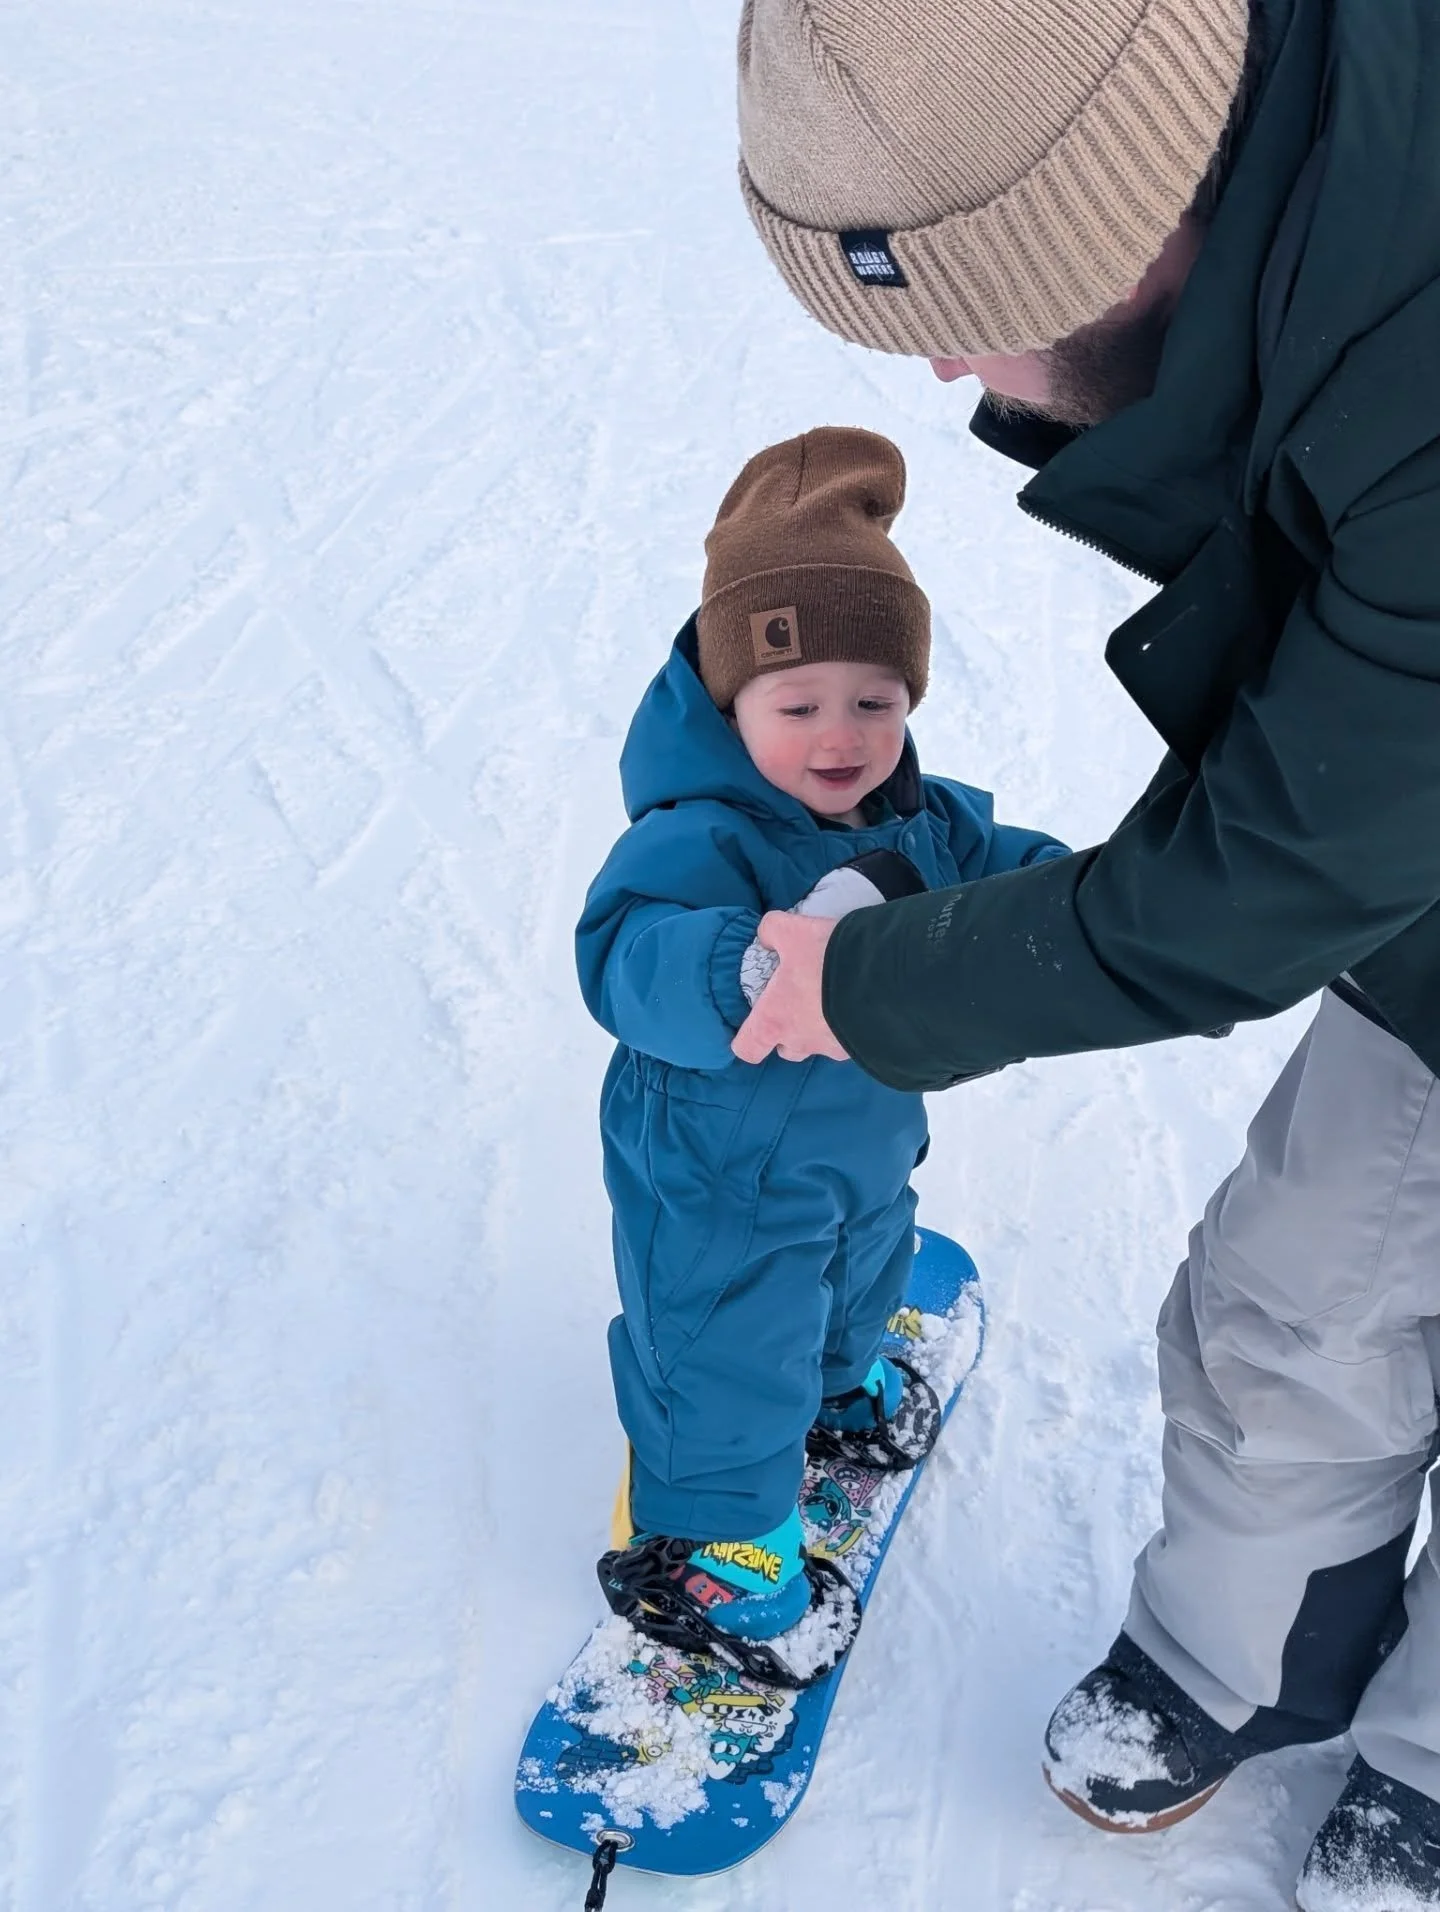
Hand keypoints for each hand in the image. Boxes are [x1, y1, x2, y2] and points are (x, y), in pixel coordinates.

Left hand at [731, 912, 848, 1063]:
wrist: (885, 980)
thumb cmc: (825, 961)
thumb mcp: (793, 932)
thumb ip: (772, 930)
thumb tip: (766, 936)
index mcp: (775, 1021)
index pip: (747, 1048)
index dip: (747, 1039)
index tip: (756, 1022)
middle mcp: (802, 1041)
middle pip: (786, 1050)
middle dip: (788, 1034)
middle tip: (798, 1005)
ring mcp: (834, 1048)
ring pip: (819, 1046)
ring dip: (821, 1030)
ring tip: (832, 1001)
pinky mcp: (863, 1046)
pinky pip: (850, 1041)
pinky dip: (850, 1027)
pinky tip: (857, 1003)